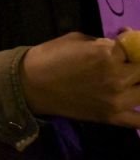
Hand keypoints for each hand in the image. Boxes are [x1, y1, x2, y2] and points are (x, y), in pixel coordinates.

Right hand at [20, 32, 139, 127]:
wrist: (30, 84)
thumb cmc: (50, 56)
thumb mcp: (77, 40)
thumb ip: (103, 42)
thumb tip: (121, 42)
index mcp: (107, 54)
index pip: (134, 46)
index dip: (129, 42)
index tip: (124, 39)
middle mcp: (118, 77)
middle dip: (136, 64)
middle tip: (126, 62)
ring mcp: (117, 100)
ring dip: (138, 83)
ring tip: (129, 80)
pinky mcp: (112, 117)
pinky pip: (139, 120)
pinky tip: (134, 102)